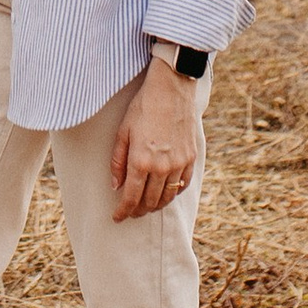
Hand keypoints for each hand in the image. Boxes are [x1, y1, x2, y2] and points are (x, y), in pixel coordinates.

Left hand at [110, 61, 199, 218]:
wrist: (171, 89)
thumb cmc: (143, 107)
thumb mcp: (123, 132)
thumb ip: (118, 162)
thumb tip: (116, 186)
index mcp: (141, 161)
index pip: (131, 197)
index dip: (123, 211)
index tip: (117, 218)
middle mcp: (161, 167)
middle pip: (149, 201)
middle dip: (138, 210)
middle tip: (131, 212)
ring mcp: (179, 164)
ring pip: (167, 197)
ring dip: (155, 205)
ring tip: (146, 206)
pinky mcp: (191, 158)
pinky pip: (182, 185)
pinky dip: (173, 193)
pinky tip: (165, 193)